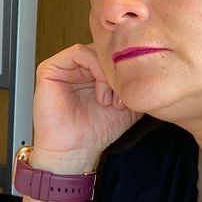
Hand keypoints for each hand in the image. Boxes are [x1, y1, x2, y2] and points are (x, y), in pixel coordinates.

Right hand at [29, 43, 140, 171]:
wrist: (75, 152)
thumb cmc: (96, 131)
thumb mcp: (127, 104)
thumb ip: (136, 83)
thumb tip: (152, 65)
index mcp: (92, 71)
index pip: (113, 53)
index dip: (127, 67)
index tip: (134, 92)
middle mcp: (77, 66)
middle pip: (105, 50)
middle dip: (119, 71)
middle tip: (123, 97)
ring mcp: (63, 66)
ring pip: (94, 50)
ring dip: (108, 74)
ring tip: (110, 100)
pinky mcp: (49, 68)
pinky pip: (78, 53)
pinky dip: (96, 69)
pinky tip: (101, 93)